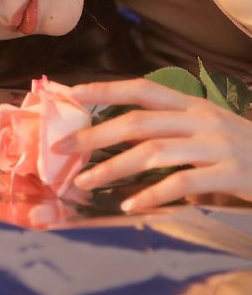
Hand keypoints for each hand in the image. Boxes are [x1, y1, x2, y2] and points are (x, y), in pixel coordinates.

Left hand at [53, 78, 251, 211]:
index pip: (143, 89)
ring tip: (84, 182)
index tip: (72, 93)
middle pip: (139, 122)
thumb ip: (171, 131)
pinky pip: (183, 183)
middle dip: (95, 134)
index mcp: (194, 105)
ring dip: (113, 168)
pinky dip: (152, 194)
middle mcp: (202, 119)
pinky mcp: (230, 173)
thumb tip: (124, 141)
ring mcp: (217, 145)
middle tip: (62, 149)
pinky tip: (130, 205)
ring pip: (153, 151)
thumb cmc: (244, 151)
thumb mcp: (208, 131)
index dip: (107, 89)